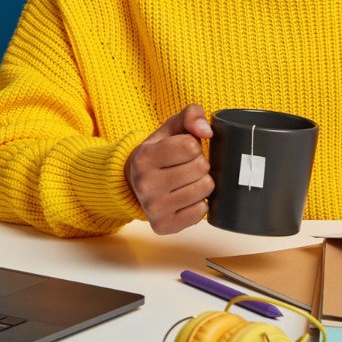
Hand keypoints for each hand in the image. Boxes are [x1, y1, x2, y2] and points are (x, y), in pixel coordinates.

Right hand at [125, 104, 214, 234]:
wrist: (135, 184)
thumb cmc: (160, 152)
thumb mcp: (171, 127)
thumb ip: (191, 115)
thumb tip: (206, 132)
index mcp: (144, 157)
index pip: (191, 146)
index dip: (193, 146)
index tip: (184, 150)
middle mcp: (145, 184)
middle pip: (200, 168)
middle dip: (200, 163)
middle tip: (186, 166)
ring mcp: (153, 208)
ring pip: (204, 190)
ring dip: (202, 182)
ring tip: (187, 181)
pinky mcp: (163, 226)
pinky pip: (201, 212)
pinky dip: (199, 203)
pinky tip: (186, 198)